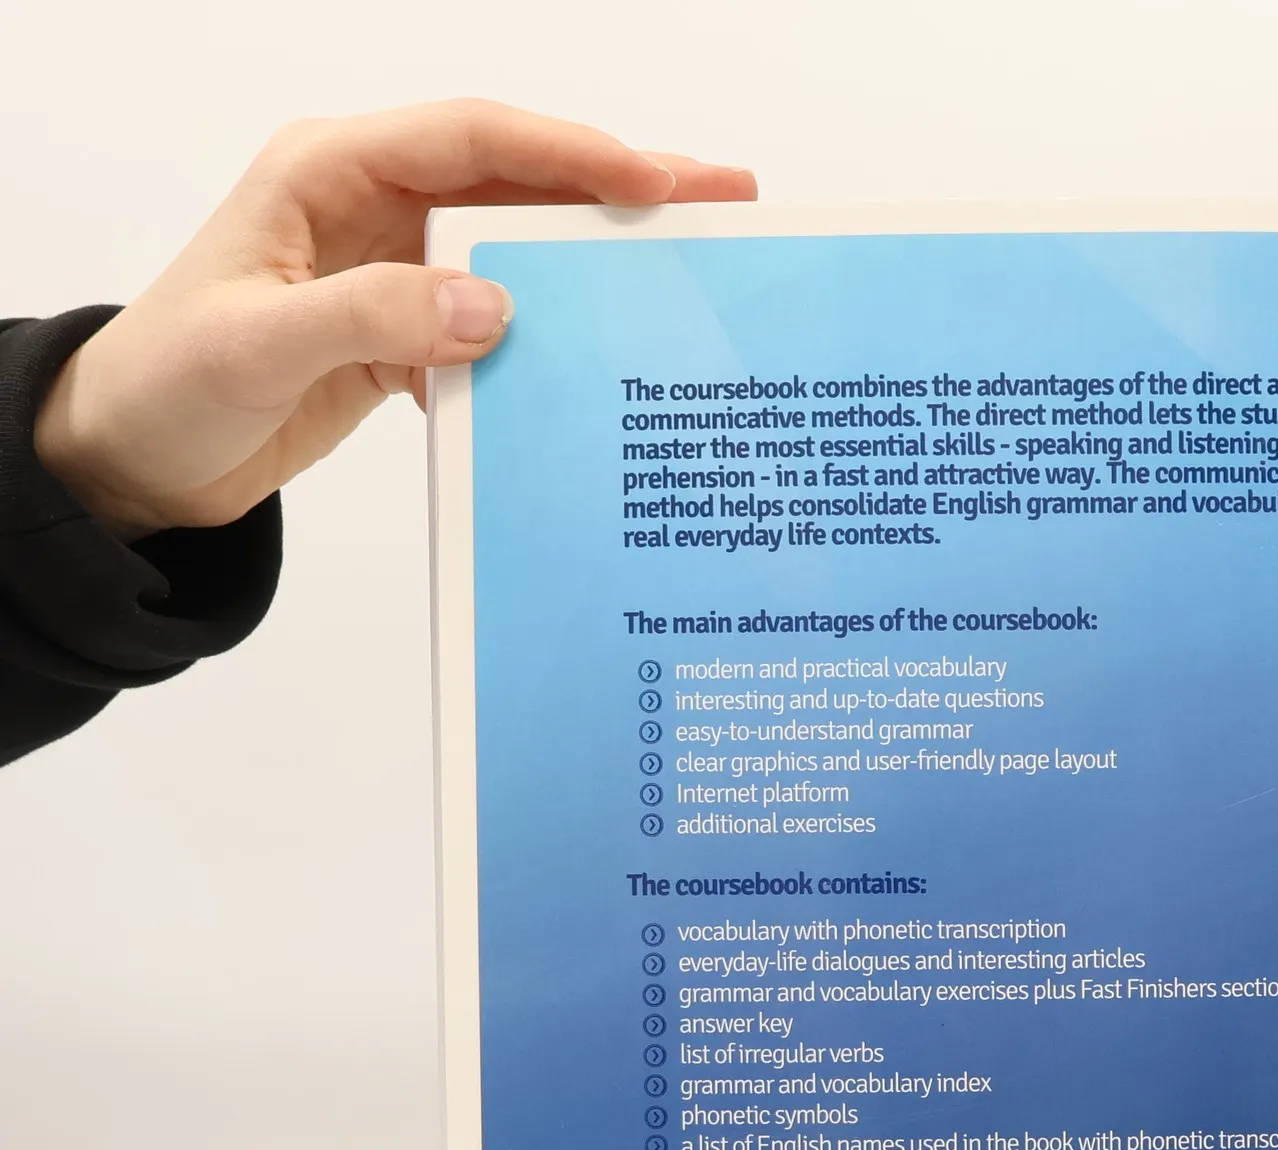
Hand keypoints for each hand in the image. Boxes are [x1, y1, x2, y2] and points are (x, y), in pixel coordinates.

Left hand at [32, 100, 754, 536]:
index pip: (472, 140)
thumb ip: (372, 317)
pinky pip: (496, 321)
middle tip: (723, 202)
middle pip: (517, 182)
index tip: (655, 183)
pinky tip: (606, 360)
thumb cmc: (169, 385)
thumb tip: (494, 306)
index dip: (570, 154)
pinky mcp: (404, 332)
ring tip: (690, 274)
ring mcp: (394, 269)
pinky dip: (551, 337)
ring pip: (519, 248)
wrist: (133, 460)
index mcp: (330, 173)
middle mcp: (372, 206)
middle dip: (620, 191)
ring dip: (599, 262)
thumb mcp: (260, 348)